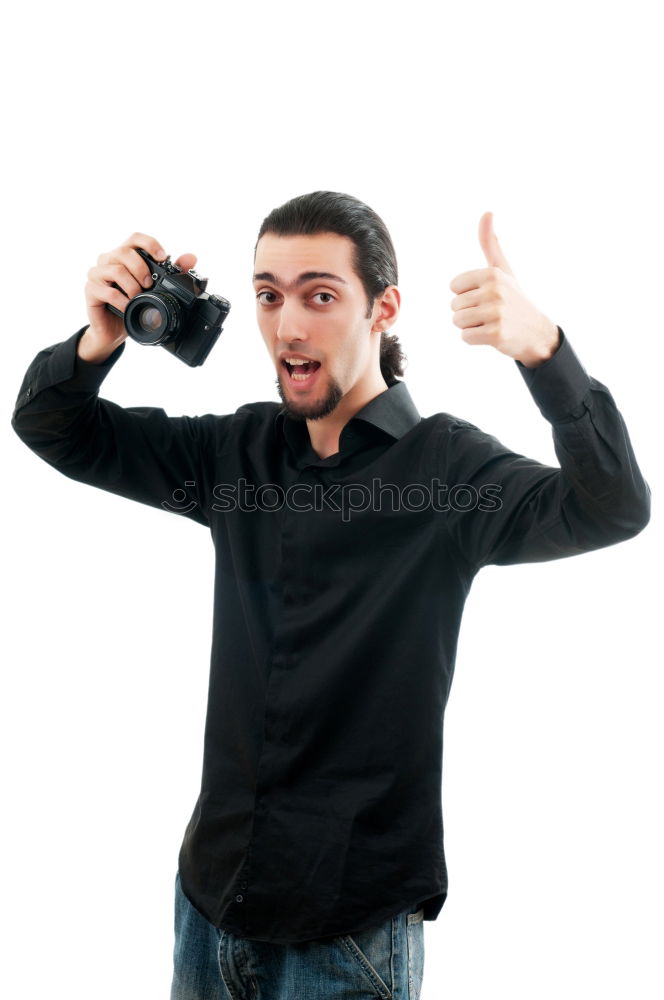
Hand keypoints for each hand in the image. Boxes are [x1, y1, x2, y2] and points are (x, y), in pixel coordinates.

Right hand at [79, 233, 197, 362]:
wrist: (114, 330)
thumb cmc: (133, 305)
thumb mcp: (155, 289)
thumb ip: (172, 273)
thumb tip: (191, 258)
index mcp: (125, 255)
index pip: (135, 238)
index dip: (150, 244)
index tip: (163, 258)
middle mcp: (109, 260)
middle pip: (124, 252)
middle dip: (141, 268)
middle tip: (149, 284)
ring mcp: (97, 274)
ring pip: (115, 270)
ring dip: (132, 285)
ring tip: (138, 297)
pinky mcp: (91, 290)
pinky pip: (107, 291)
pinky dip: (122, 301)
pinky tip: (128, 307)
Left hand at [449, 213, 559, 367]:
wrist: (537, 332)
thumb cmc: (515, 300)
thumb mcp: (503, 269)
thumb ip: (490, 244)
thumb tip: (487, 212)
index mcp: (492, 274)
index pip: (454, 287)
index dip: (465, 295)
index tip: (484, 297)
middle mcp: (494, 291)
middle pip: (454, 305)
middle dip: (467, 312)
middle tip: (489, 313)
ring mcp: (496, 313)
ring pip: (457, 321)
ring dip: (469, 326)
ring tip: (489, 323)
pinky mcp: (495, 334)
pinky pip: (466, 337)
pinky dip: (474, 339)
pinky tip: (491, 335)